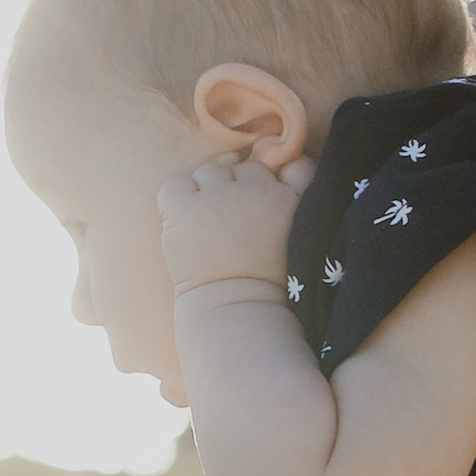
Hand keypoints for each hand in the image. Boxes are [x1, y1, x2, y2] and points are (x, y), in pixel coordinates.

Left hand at [159, 152, 313, 299]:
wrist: (235, 311)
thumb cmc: (268, 282)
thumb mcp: (299, 237)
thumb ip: (293, 198)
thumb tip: (275, 169)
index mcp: (290, 200)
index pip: (294, 164)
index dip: (278, 177)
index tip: (267, 199)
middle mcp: (256, 191)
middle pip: (246, 168)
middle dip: (240, 188)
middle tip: (233, 222)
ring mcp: (219, 197)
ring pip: (211, 171)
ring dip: (209, 190)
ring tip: (208, 223)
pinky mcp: (184, 208)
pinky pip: (177, 184)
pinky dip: (178, 197)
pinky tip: (184, 220)